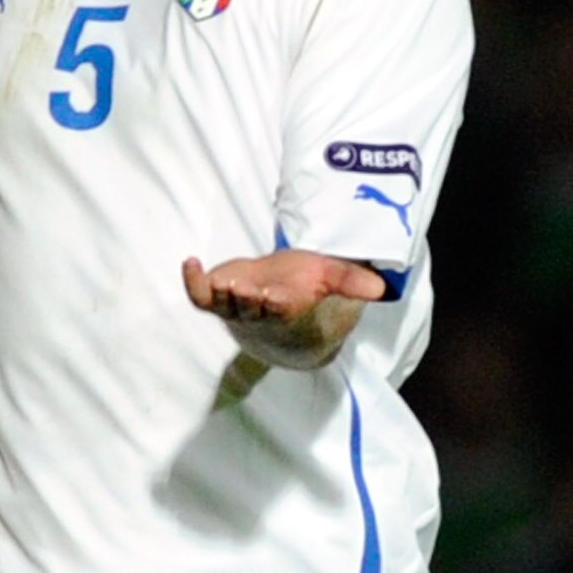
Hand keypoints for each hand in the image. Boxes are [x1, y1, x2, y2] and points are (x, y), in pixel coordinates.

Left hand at [182, 250, 387, 366]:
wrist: (273, 287)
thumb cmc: (300, 282)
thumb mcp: (328, 276)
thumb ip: (351, 282)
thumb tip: (382, 288)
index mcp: (284, 307)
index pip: (278, 309)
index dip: (273, 303)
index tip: (272, 295)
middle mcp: (255, 311)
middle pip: (247, 309)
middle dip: (244, 299)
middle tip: (241, 287)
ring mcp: (232, 305)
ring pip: (224, 305)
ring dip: (221, 293)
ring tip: (220, 279)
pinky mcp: (214, 295)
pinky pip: (200, 295)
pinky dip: (192, 281)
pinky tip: (190, 262)